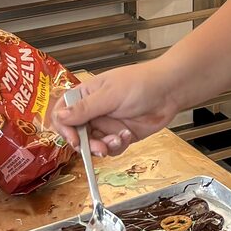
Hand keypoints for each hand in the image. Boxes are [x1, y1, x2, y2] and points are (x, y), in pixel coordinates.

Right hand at [50, 61, 181, 156]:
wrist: (170, 90)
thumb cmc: (141, 83)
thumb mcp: (110, 95)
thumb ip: (85, 108)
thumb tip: (60, 116)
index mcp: (85, 95)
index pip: (63, 113)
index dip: (64, 128)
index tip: (74, 139)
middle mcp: (93, 111)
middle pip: (77, 134)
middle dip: (86, 144)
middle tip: (99, 148)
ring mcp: (107, 123)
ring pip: (94, 144)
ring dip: (104, 146)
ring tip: (118, 138)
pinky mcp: (120, 134)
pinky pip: (111, 148)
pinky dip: (118, 145)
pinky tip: (127, 135)